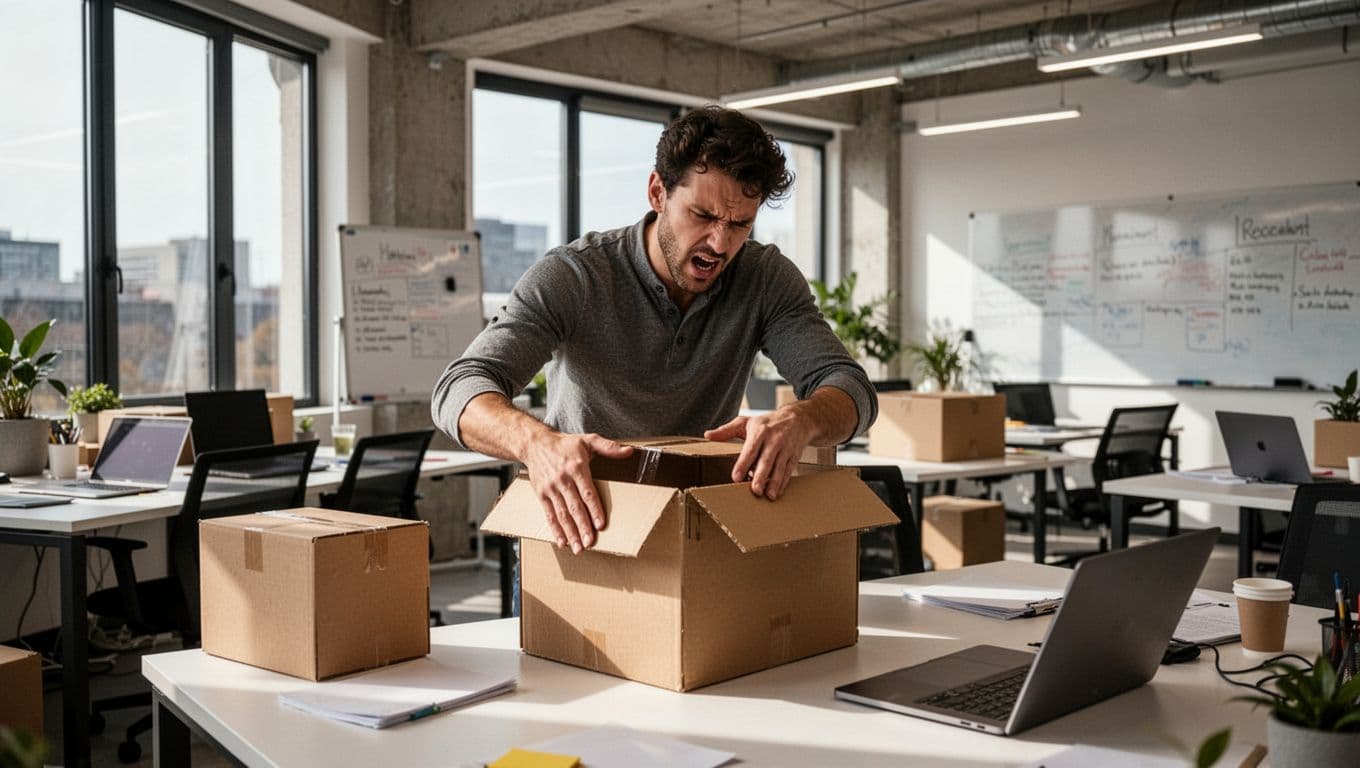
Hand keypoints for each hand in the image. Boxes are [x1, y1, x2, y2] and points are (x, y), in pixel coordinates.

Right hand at [521, 432, 632, 553]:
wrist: (535, 444)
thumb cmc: (565, 444)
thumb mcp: (588, 440)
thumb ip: (609, 447)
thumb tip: (629, 452)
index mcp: (577, 468)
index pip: (587, 492)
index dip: (594, 509)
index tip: (601, 525)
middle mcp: (563, 480)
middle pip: (574, 507)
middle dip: (583, 527)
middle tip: (590, 543)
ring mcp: (551, 489)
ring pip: (562, 514)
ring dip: (570, 532)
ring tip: (578, 548)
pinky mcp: (542, 495)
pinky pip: (549, 515)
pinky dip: (555, 530)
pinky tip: (562, 542)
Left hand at [705, 408, 813, 499]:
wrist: (798, 418)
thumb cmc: (769, 422)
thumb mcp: (746, 422)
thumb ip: (726, 430)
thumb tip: (708, 435)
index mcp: (760, 432)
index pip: (750, 450)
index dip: (743, 464)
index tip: (736, 477)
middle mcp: (773, 440)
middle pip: (766, 460)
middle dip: (760, 476)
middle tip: (755, 490)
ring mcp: (785, 448)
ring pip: (779, 467)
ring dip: (774, 483)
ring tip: (768, 495)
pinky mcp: (794, 456)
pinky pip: (788, 470)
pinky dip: (783, 482)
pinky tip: (777, 492)